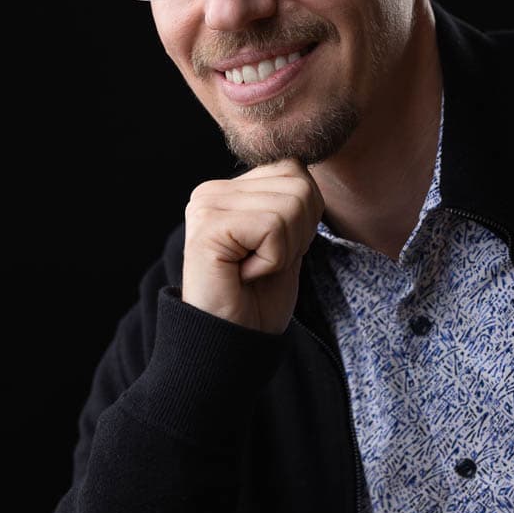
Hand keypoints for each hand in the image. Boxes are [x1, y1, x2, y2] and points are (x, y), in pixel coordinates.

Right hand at [181, 158, 324, 333]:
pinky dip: (273, 260)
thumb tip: (306, 168)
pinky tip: (245, 275)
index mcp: (229, 189)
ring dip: (285, 249)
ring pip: (292, 203)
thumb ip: (292, 200)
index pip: (295, 168)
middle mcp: (212, 190)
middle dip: (298, 233)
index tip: (273, 252)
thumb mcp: (286, 240)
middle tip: (264, 264)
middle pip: (299, 183)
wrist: (233, 344)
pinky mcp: (208, 226)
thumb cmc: (258, 299)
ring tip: (253, 269)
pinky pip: (274, 227)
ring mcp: (206, 206)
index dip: (304, 217)